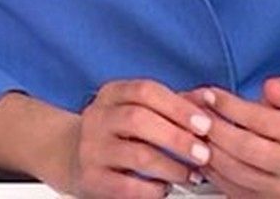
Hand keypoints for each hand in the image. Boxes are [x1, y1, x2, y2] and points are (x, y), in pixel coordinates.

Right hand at [53, 79, 214, 198]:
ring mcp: (92, 148)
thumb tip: (208, 100)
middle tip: (204, 153)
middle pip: (139, 119)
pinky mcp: (91, 178)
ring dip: (172, 166)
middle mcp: (97, 118)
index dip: (178, 107)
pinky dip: (153, 189)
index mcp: (111, 94)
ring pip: (137, 154)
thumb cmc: (117, 132)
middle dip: (177, 137)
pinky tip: (165, 188)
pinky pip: (127, 186)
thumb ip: (173, 105)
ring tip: (191, 175)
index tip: (205, 124)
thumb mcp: (138, 109)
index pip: (145, 91)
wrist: (70, 155)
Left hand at [193, 78, 279, 198]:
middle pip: (246, 149)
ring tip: (195, 130)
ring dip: (209, 149)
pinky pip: (230, 188)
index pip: (263, 121)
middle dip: (215, 129)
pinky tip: (203, 150)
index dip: (231, 107)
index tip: (209, 95)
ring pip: (235, 172)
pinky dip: (211, 168)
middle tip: (196, 114)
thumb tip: (272, 87)